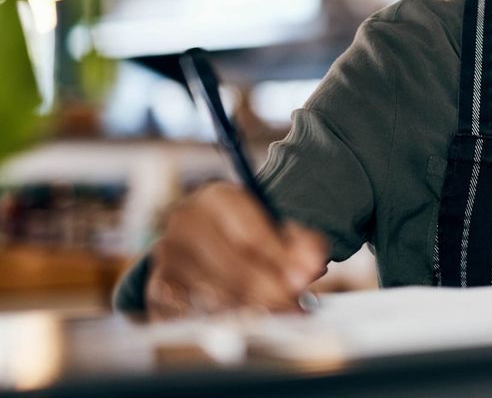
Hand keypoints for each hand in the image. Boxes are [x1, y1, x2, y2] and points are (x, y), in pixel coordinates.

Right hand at [145, 182, 328, 319]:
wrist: (202, 236)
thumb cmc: (247, 231)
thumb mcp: (275, 225)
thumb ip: (300, 243)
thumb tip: (312, 266)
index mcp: (218, 196)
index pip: (251, 234)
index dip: (280, 259)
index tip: (305, 278)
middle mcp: (185, 220)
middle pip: (233, 267)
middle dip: (270, 290)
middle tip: (296, 305)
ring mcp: (166, 253)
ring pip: (214, 294)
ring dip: (250, 309)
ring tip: (277, 312)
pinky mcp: (156, 285)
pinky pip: (192, 313)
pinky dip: (220, 319)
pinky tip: (243, 319)